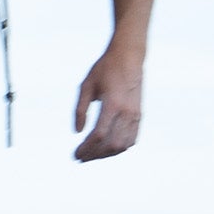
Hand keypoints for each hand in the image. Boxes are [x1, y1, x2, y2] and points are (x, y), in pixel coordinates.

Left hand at [73, 46, 142, 160]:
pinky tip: (107, 149)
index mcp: (112, 103)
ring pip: (122, 145)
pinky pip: (131, 139)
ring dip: (106, 154)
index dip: (86, 148)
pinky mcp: (139, 115)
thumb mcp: (86, 85)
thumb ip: (80, 109)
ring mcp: (135, 114)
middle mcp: (126, 112)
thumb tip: (78, 132)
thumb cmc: (105, 68)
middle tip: (80, 158)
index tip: (75, 154)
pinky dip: (119, 148)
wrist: (129, 56)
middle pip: (111, 145)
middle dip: (94, 155)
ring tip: (91, 155)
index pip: (99, 135)